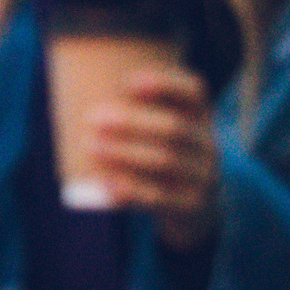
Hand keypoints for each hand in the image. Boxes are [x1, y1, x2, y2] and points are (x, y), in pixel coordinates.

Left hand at [86, 65, 220, 250]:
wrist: (191, 207)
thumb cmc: (157, 155)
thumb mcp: (155, 130)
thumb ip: (132, 111)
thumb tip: (83, 93)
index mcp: (198, 116)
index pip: (193, 91)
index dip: (164, 84)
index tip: (126, 83)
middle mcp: (206, 143)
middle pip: (174, 127)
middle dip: (131, 122)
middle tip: (92, 120)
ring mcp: (204, 175)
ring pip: (166, 161)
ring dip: (124, 153)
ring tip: (90, 147)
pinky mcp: (193, 203)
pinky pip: (161, 196)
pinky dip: (130, 188)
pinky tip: (105, 181)